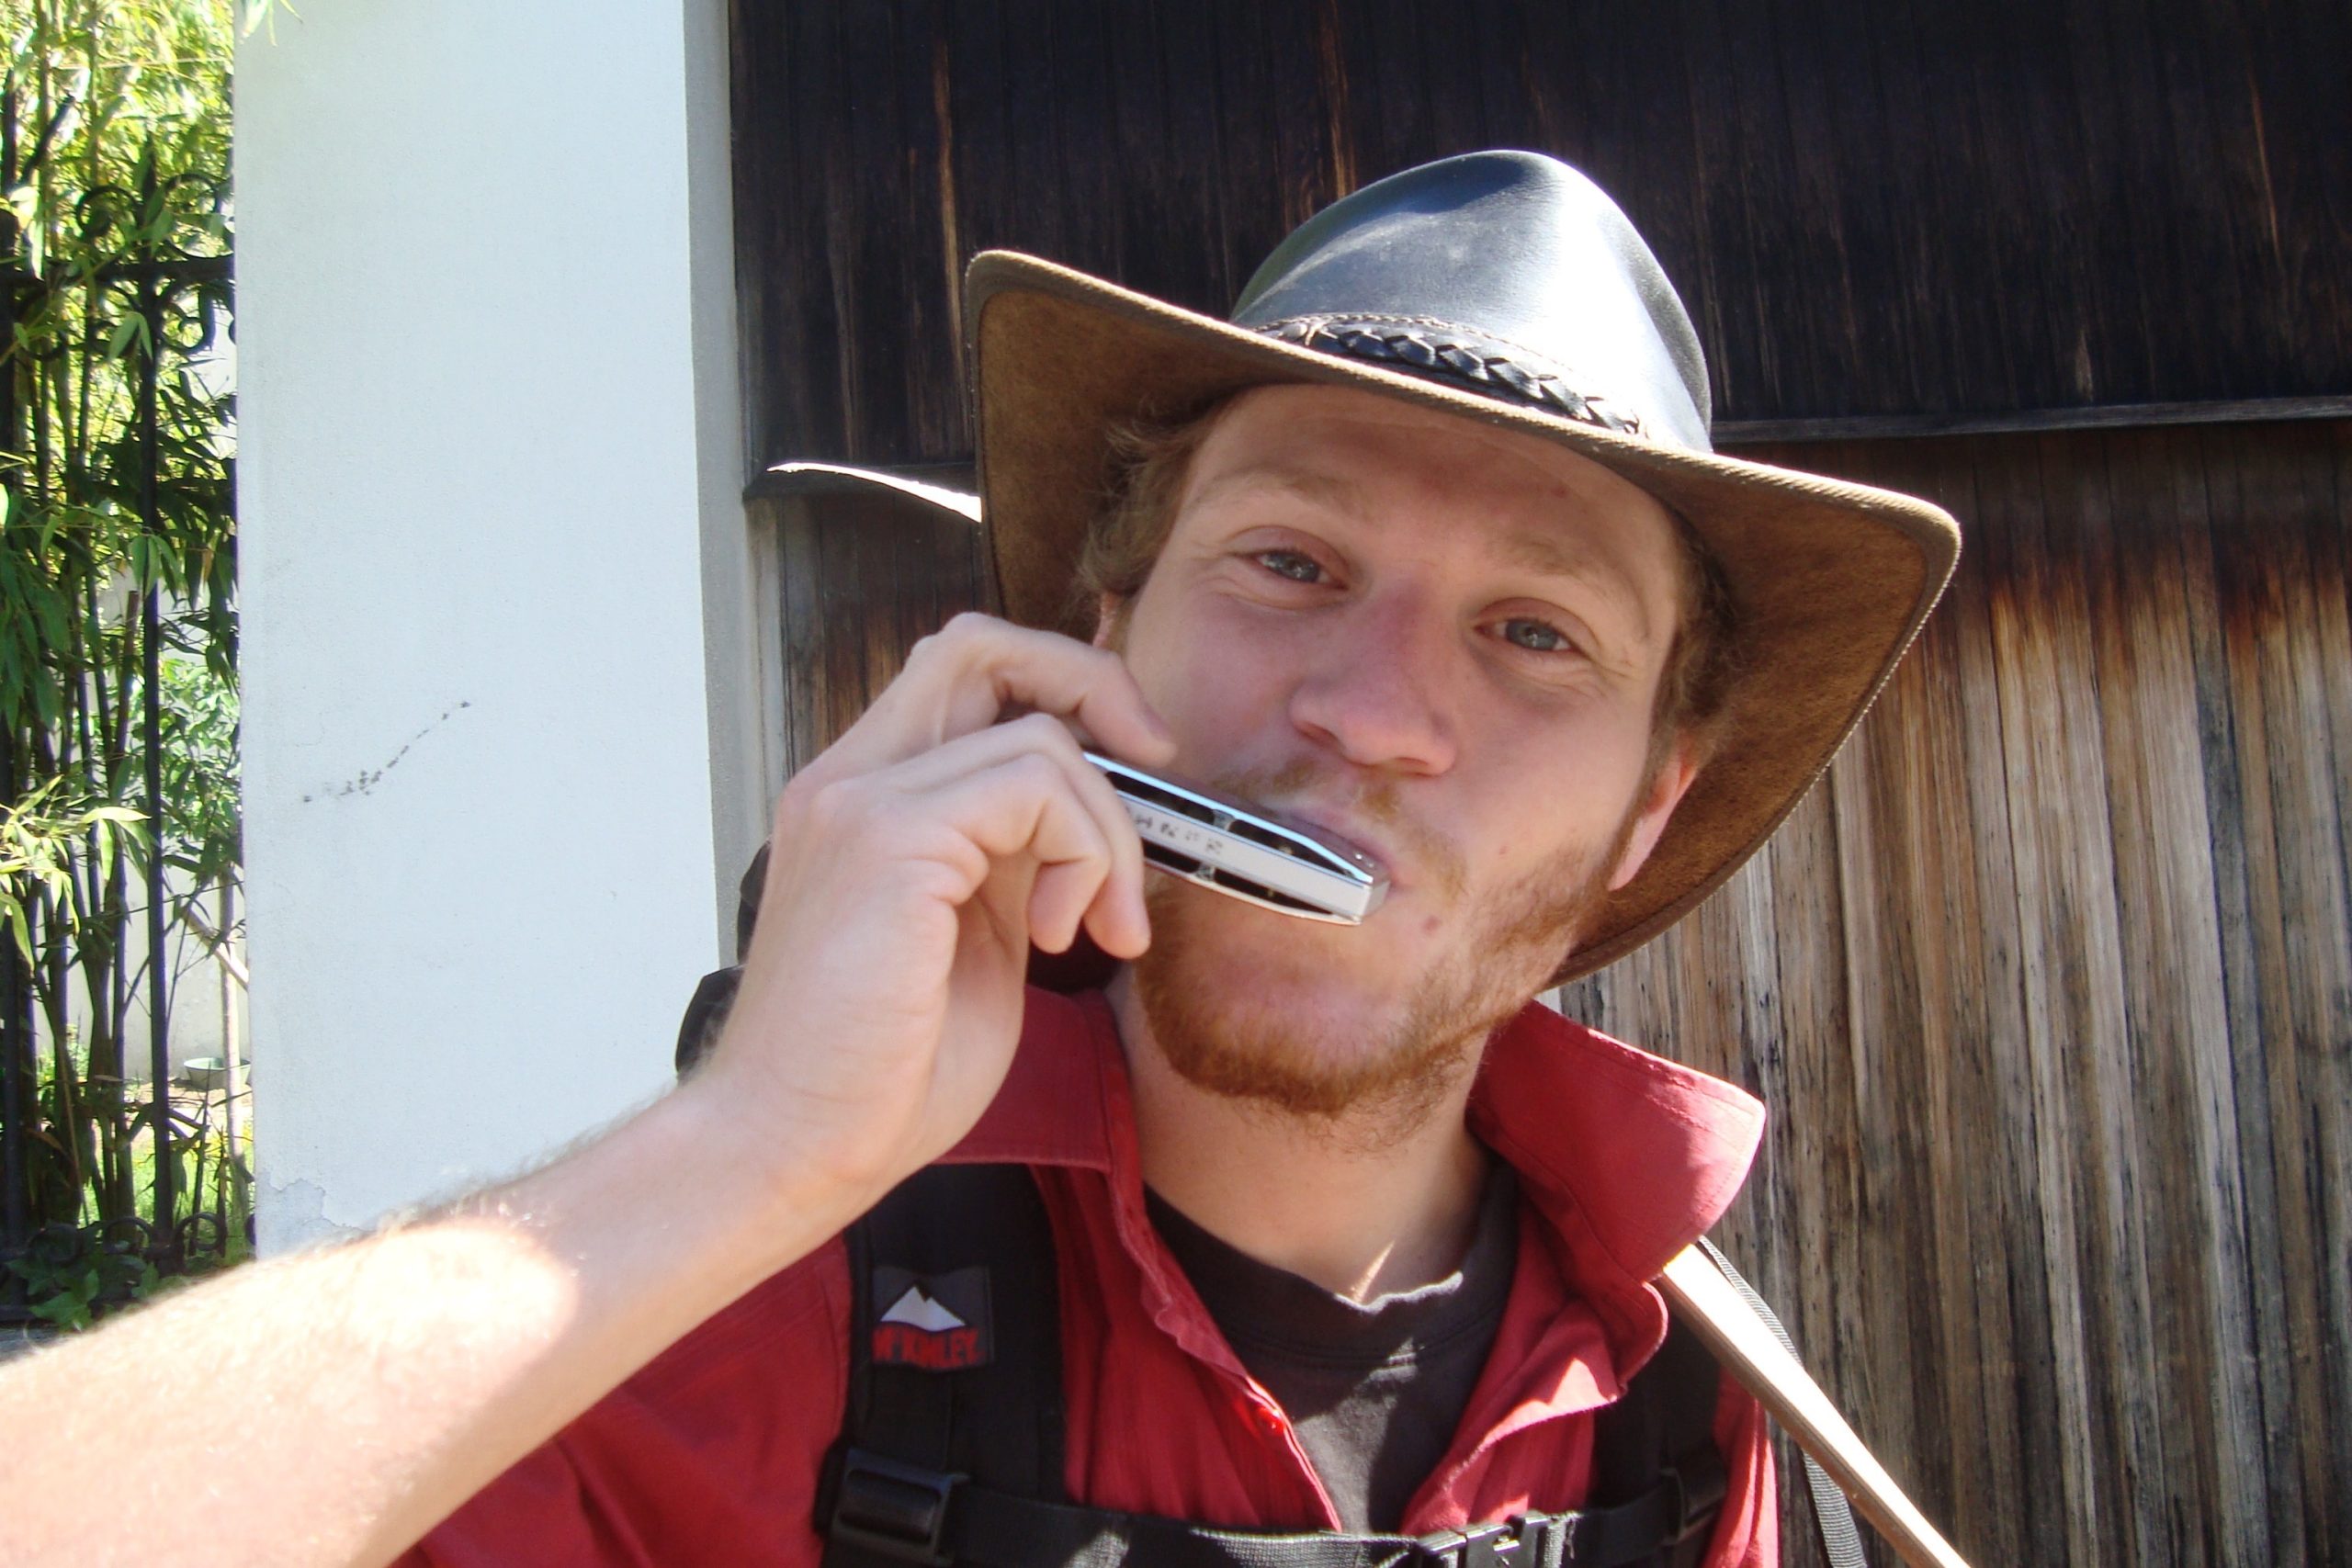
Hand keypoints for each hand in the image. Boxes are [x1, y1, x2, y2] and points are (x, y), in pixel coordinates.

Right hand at [684, 613, 1175, 1219]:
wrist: (793, 1145)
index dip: (1063, 689)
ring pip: (1040, 734)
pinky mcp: (887, 836)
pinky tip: (1060, 934)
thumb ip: (1014, 859)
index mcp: (867, 798)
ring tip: (1093, 927)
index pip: (966, 672)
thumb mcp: (974, 937)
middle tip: (1154, 765)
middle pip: (984, 644)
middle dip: (1097, 687)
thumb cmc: (878, 1070)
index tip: (1135, 762)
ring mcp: (859, 799)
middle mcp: (851, 779)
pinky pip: (1036, 785)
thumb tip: (1091, 817)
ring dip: (1108, 832)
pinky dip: (1085, 855)